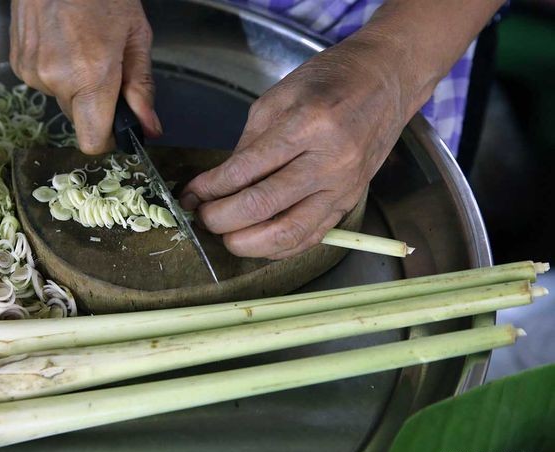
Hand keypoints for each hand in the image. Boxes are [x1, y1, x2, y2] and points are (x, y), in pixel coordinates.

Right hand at [10, 0, 161, 153]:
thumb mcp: (136, 36)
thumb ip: (142, 87)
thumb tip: (149, 127)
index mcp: (91, 77)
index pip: (93, 141)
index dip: (108, 138)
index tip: (118, 126)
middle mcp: (56, 79)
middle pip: (78, 119)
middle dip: (95, 103)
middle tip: (106, 66)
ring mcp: (32, 72)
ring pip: (61, 99)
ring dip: (74, 83)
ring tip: (82, 45)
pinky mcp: (18, 63)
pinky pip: (43, 82)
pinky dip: (56, 70)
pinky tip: (62, 41)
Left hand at [180, 38, 409, 259]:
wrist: (385, 80)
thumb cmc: (329, 81)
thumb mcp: (278, 97)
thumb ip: (249, 144)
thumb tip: (219, 184)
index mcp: (307, 125)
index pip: (246, 170)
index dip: (210, 188)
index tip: (189, 195)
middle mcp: (329, 161)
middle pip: (263, 207)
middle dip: (221, 219)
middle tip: (202, 217)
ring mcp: (342, 187)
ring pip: (289, 232)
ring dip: (248, 243)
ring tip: (225, 236)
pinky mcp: (349, 202)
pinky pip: (311, 238)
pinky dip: (278, 247)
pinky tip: (256, 243)